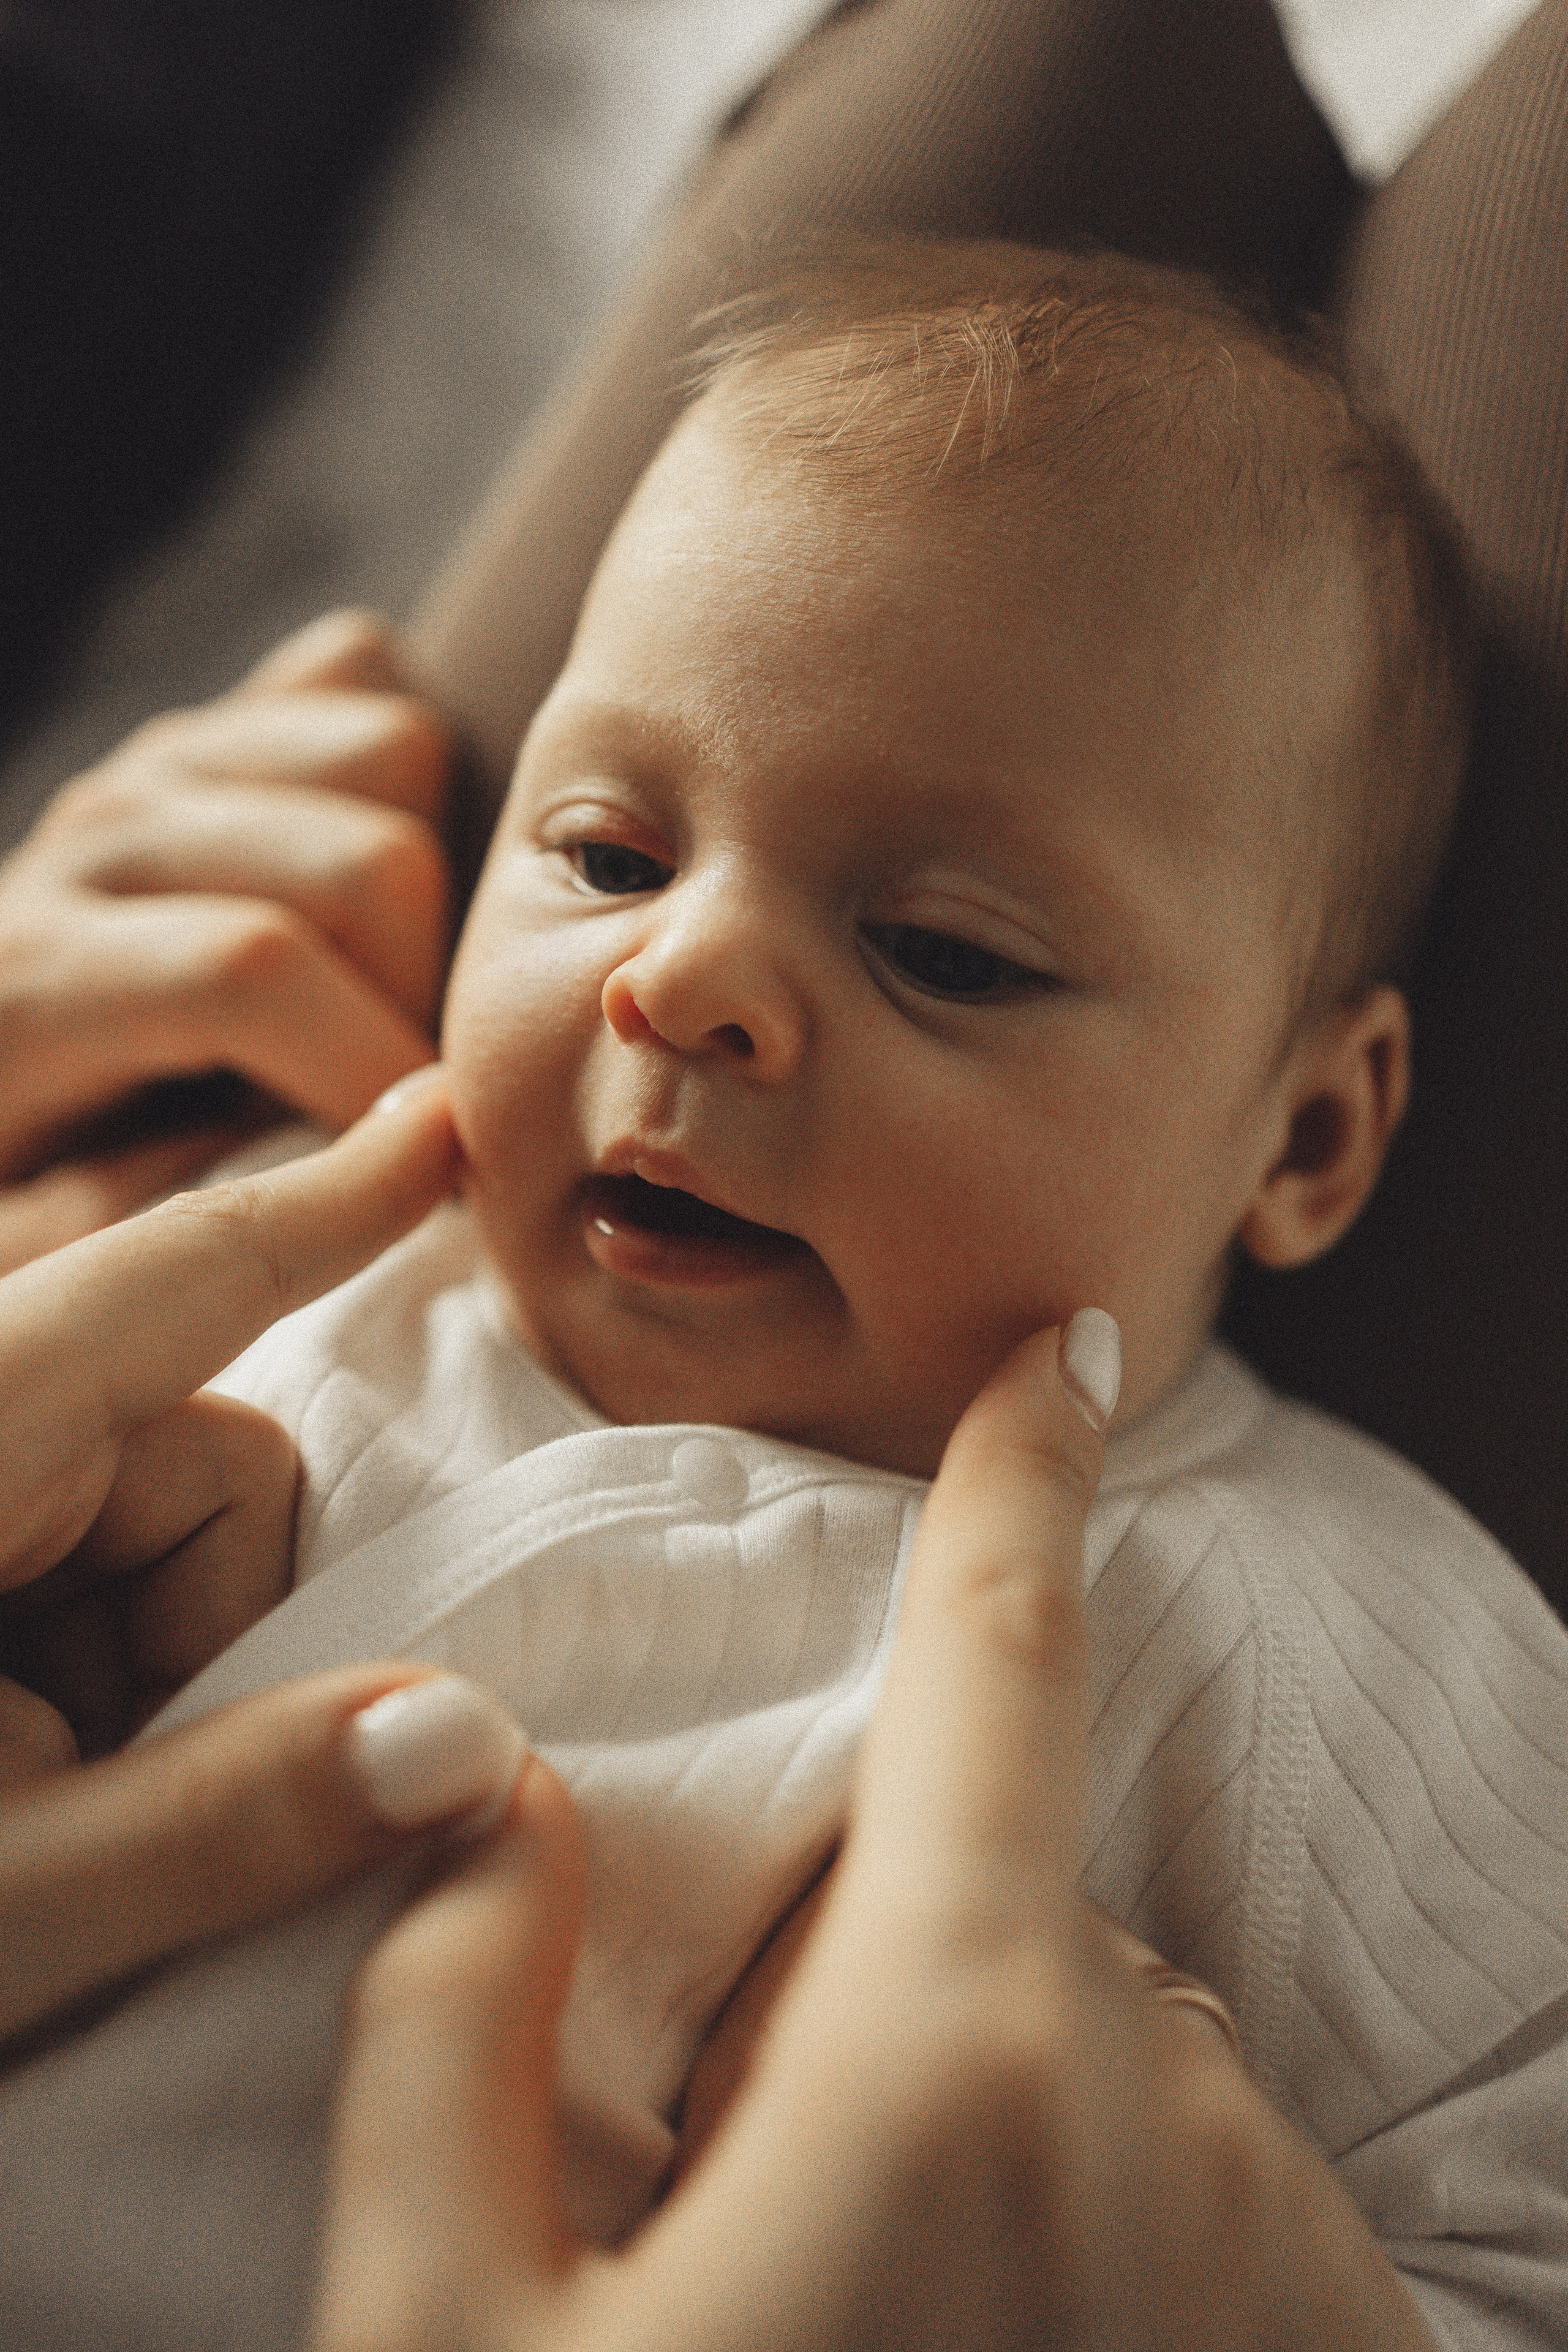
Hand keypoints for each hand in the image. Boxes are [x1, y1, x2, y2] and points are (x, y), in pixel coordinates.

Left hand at [0, 610, 452, 1273]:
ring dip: (430, 881)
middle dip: (428, 990)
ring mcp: (160, 761)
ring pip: (394, 749)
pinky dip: (405, 765)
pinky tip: (373, 888)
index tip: (425, 1164)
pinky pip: (363, 672)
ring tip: (393, 988)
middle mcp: (100, 835)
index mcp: (35, 974)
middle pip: (364, 860)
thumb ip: (169, 1237)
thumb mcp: (40, 1251)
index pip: (250, 967)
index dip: (370, 1064)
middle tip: (407, 1087)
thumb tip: (349, 1181)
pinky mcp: (216, 720)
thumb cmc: (21, 1171)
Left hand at [0, 1069, 531, 2046]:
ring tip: (17, 1812)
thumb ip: (216, 1827)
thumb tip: (465, 1742)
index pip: (174, 1282)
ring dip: (136, 1677)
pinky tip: (4, 1784)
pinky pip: (74, 1564)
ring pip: (147, 1526)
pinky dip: (76, 1677)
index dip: (329, 1206)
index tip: (440, 1122)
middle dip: (203, 1632)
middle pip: (198, 1463)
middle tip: (88, 1808)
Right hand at [312, 1323, 1435, 2351]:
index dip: (1014, 1479)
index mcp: (947, 2045)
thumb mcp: (438, 2351)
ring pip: (1100, 2069)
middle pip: (995, 1927)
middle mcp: (1160, 2100)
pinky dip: (1096, 2243)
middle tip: (750, 2235)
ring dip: (982, 2144)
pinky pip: (1197, 2193)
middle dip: (876, 2006)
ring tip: (870, 2349)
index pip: (989, 1657)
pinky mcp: (1339, 2343)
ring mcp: (1279, 2237)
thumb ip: (440, 2028)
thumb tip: (484, 1797)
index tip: (1061, 1351)